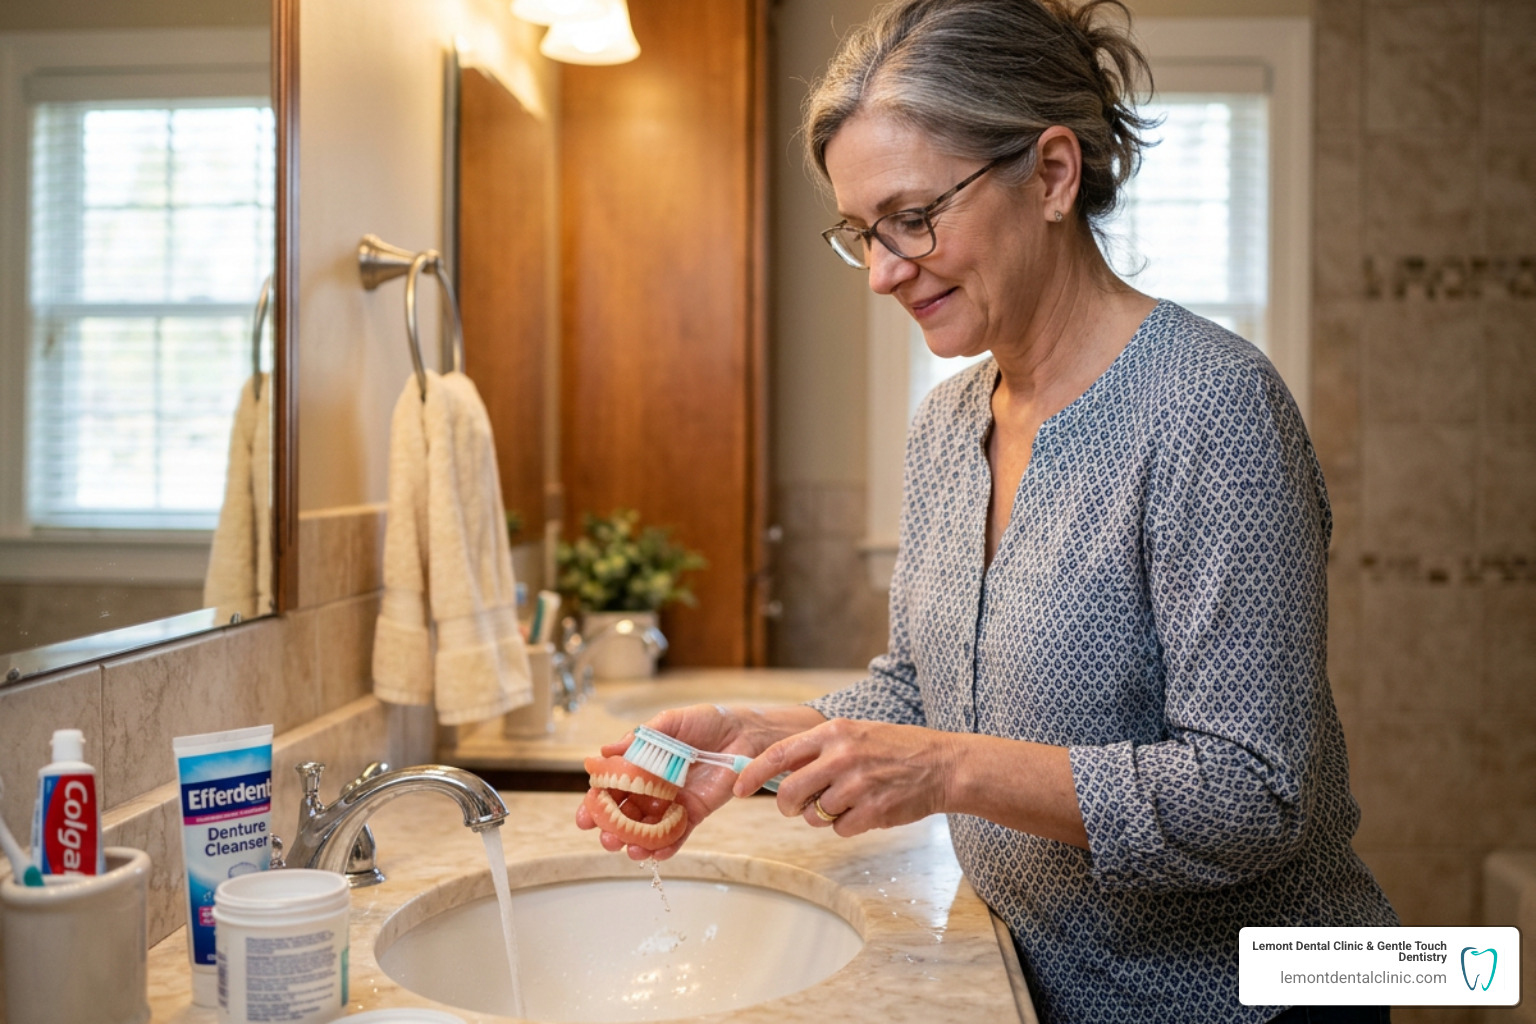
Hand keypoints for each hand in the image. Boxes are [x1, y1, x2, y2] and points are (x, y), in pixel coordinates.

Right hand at [574, 703, 754, 861]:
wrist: (743, 731)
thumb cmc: (705, 722)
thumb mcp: (670, 723)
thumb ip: (640, 737)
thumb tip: (605, 750)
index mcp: (641, 766)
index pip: (612, 789)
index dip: (596, 804)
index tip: (585, 818)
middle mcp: (653, 788)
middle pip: (625, 814)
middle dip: (612, 830)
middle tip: (606, 838)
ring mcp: (673, 803)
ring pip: (648, 829)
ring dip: (636, 843)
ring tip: (630, 850)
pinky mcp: (695, 812)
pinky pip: (678, 834)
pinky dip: (665, 847)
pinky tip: (654, 855)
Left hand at [734, 717, 958, 835]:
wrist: (943, 765)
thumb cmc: (897, 749)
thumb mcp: (855, 734)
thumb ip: (820, 750)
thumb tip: (782, 772)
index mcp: (833, 733)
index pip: (779, 754)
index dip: (752, 773)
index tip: (737, 786)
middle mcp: (841, 757)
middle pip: (790, 793)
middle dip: (788, 806)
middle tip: (797, 808)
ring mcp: (857, 785)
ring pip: (815, 815)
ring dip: (824, 816)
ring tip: (848, 802)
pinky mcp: (873, 811)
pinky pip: (841, 829)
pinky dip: (849, 825)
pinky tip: (867, 810)